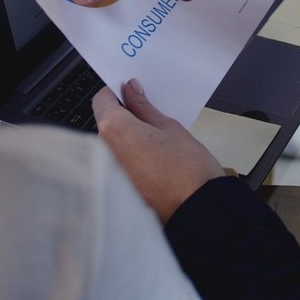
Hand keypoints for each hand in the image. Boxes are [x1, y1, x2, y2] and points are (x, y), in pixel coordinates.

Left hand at [93, 80, 225, 222]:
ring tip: (152, 141)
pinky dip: (127, 157)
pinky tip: (150, 159)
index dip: (115, 92)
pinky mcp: (115, 188)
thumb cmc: (187, 167)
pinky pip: (115, 163)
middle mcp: (102, 152)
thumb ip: (143, 106)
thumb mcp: (168, 126)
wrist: (198, 209)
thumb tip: (131, 89)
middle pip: (105, 123)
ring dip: (124, 138)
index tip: (129, 91)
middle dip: (121, 116)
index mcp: (114, 130)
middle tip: (146, 114)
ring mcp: (107, 173)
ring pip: (110, 144)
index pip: (101, 100)